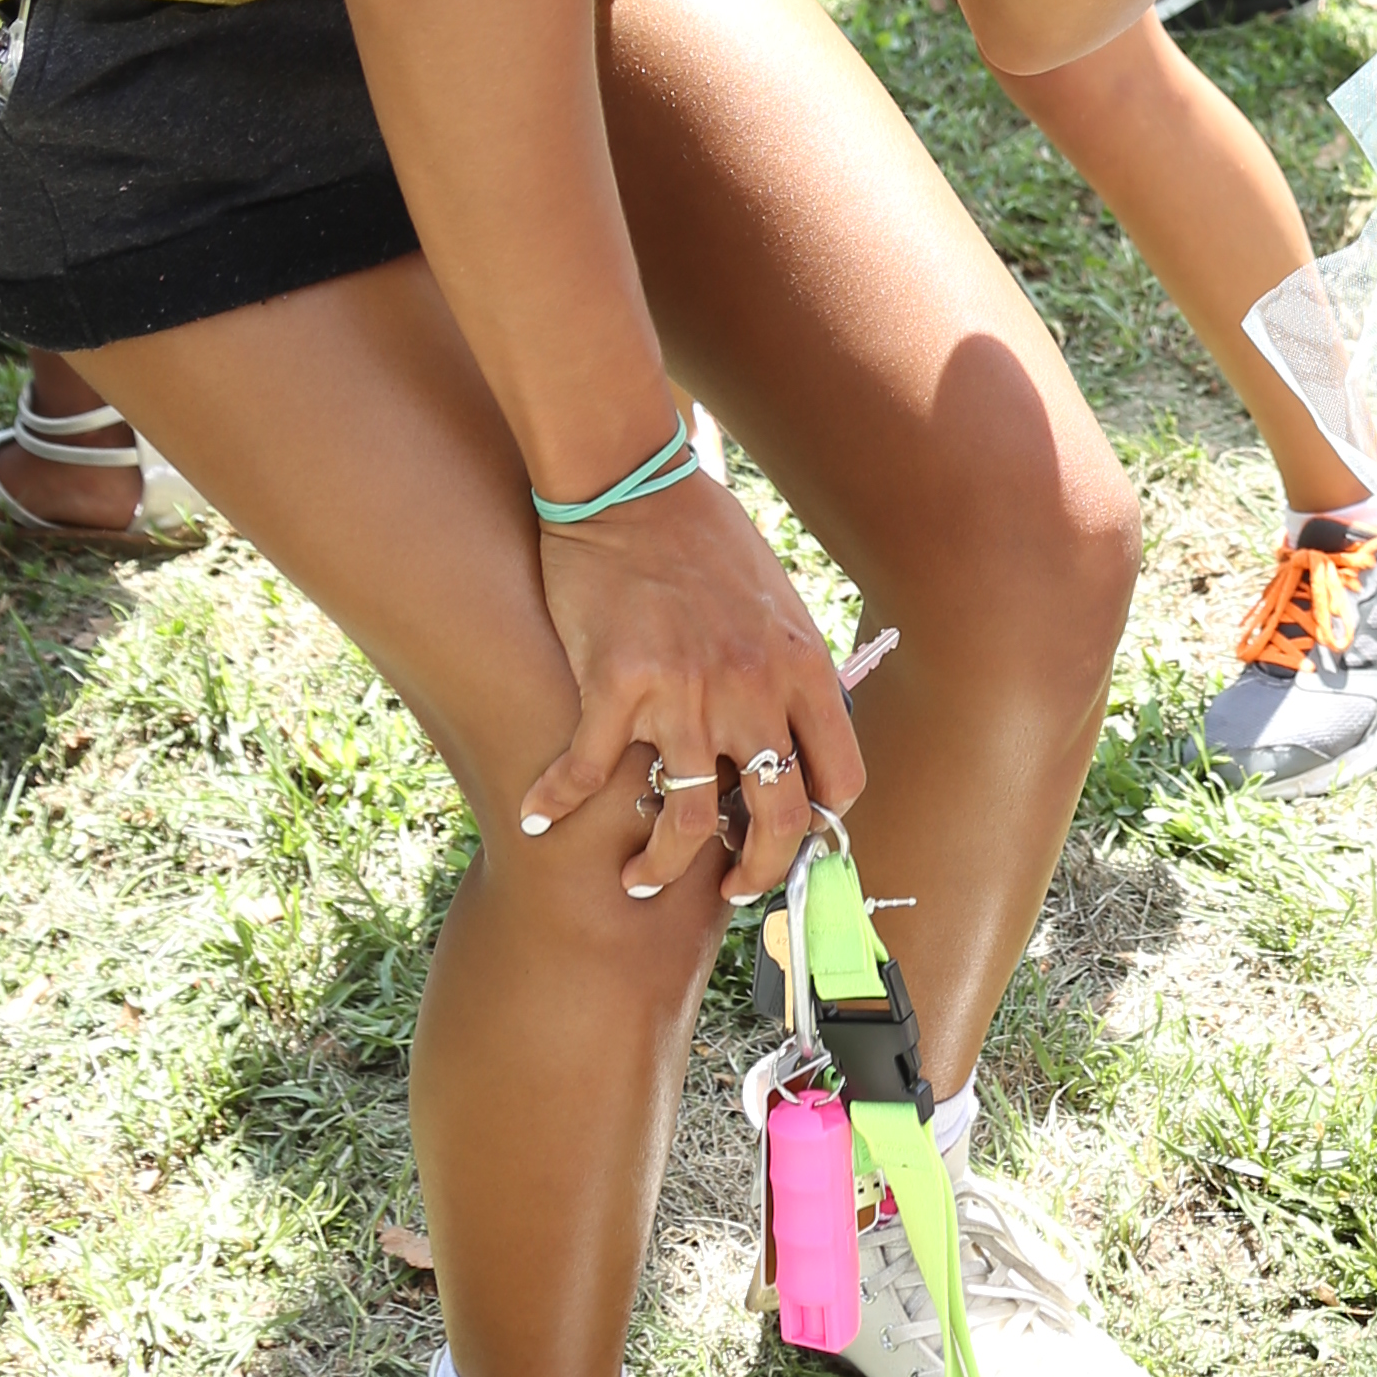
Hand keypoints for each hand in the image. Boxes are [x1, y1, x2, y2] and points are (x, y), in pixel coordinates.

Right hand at [517, 472, 864, 907]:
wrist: (631, 484)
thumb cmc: (703, 539)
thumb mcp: (775, 603)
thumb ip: (788, 670)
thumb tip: (796, 732)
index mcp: (803, 669)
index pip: (839, 780)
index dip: (821, 829)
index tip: (792, 844)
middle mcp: (754, 689)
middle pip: (777, 819)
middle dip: (755, 874)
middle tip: (730, 892)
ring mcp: (686, 693)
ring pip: (687, 822)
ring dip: (661, 868)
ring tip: (638, 880)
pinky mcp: (615, 686)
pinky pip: (589, 774)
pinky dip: (556, 805)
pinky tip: (537, 820)